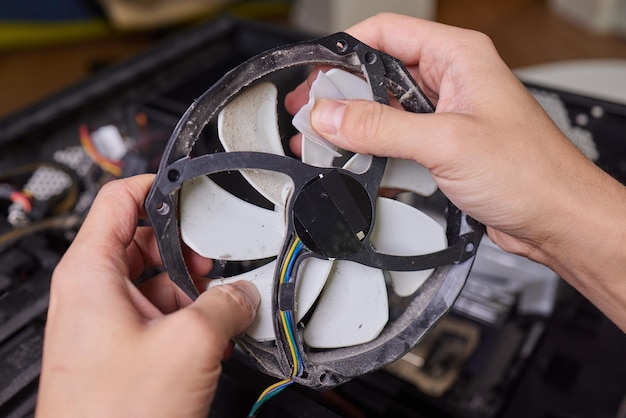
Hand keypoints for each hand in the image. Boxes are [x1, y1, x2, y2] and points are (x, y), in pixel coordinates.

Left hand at [36, 175, 259, 417]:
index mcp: (90, 272)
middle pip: (141, 241)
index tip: (189, 186)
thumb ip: (227, 304)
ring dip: (188, 288)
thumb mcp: (190, 343)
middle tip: (212, 262)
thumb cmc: (114, 414)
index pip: (120, 198)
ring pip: (152, 280)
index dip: (158, 185)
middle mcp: (89, 293)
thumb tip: (244, 294)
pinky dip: (181, 316)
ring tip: (215, 307)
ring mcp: (101, 322)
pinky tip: (207, 336)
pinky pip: (152, 314)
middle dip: (184, 249)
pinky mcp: (116, 349)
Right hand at [286, 13, 625, 329]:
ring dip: (355, 127)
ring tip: (325, 144)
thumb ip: (381, 127)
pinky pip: (397, 141)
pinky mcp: (442, 147)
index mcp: (458, 57)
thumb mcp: (446, 143)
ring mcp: (445, 115)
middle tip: (312, 116)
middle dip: (342, 95)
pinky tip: (357, 165)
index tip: (314, 76)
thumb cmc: (531, 172)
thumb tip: (330, 115)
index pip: (385, 33)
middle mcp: (450, 81)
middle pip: (379, 73)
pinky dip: (374, 151)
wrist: (557, 219)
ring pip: (385, 110)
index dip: (344, 51)